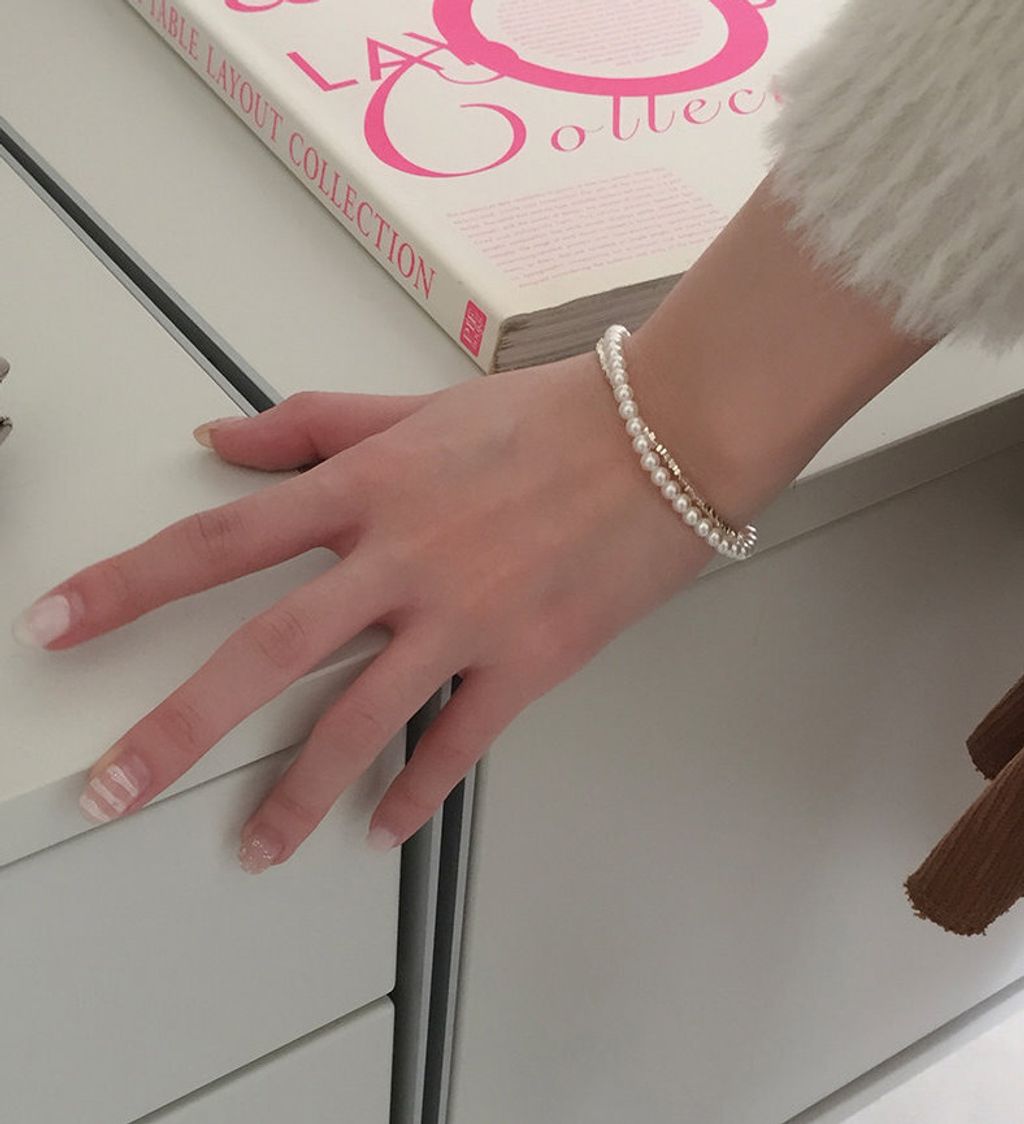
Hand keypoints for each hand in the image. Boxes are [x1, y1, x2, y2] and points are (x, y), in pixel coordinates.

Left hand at [13, 350, 715, 871]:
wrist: (665, 436)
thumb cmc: (548, 417)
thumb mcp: (416, 409)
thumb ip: (312, 426)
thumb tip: (220, 437)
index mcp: (367, 490)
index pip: (219, 541)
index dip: (128, 586)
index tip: (59, 624)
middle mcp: (402, 558)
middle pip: (265, 653)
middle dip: (177, 728)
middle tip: (114, 786)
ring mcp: (466, 616)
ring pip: (359, 720)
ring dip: (297, 793)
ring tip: (253, 847)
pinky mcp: (529, 660)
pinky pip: (458, 742)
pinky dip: (417, 791)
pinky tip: (384, 825)